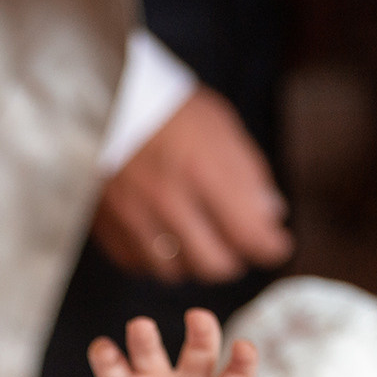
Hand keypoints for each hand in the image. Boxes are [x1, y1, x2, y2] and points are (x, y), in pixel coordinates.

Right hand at [88, 310, 255, 376]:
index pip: (236, 375)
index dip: (243, 360)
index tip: (243, 347)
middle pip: (199, 348)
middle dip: (201, 330)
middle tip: (197, 317)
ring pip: (150, 350)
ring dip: (145, 337)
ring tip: (139, 327)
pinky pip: (112, 366)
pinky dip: (105, 355)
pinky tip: (104, 350)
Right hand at [92, 89, 292, 285]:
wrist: (101, 104)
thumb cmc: (166, 111)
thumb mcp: (219, 127)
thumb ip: (248, 174)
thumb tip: (270, 215)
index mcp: (202, 170)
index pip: (248, 235)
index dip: (270, 247)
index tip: (276, 244)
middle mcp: (167, 201)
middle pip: (215, 265)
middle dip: (232, 257)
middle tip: (234, 241)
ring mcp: (134, 219)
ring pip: (178, 272)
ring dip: (193, 260)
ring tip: (196, 236)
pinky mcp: (108, 229)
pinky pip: (141, 266)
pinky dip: (157, 259)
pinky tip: (163, 237)